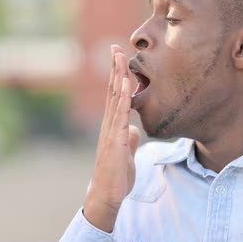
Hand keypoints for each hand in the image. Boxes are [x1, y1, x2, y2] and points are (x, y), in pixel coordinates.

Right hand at [84, 45, 140, 232]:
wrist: (107, 195)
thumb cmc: (116, 176)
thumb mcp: (127, 153)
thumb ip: (130, 139)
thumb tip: (135, 129)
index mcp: (113, 126)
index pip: (116, 96)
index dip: (118, 76)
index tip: (120, 58)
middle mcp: (110, 124)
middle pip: (113, 90)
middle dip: (115, 68)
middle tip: (116, 47)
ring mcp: (111, 130)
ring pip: (115, 97)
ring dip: (118, 75)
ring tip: (119, 56)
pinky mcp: (115, 139)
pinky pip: (121, 114)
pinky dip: (124, 97)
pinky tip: (126, 82)